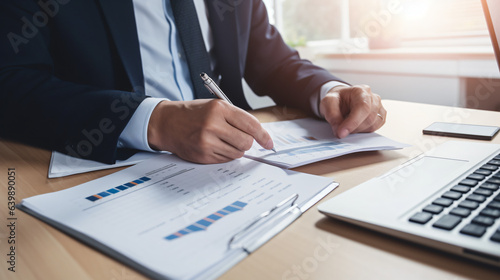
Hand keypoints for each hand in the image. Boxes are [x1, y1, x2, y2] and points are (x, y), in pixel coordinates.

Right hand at [147, 99, 273, 163]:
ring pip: (238, 153)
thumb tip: (258, 134)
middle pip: (247, 142)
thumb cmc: (193, 114)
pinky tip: (215, 146)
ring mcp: (207, 141)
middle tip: (241, 139)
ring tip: (223, 140)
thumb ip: (236, 118)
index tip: (269, 142)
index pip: (251, 124)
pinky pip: (226, 159)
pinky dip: (225, 154)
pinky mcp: (203, 155)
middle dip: (248, 143)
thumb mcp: (215, 107)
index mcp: (219, 109)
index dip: (264, 136)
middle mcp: (213, 124)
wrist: (167, 123)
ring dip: (236, 149)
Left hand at [319, 85, 385, 137]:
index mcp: (361, 91)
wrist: (342, 99)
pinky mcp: (380, 116)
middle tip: (340, 130)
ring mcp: (379, 107)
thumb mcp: (328, 102)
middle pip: (369, 118)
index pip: (362, 107)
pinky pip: (374, 128)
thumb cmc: (337, 99)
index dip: (353, 122)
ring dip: (357, 130)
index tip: (341, 133)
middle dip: (353, 128)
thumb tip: (338, 130)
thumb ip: (332, 114)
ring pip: (372, 125)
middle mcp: (373, 98)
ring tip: (347, 124)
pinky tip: (355, 126)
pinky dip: (363, 131)